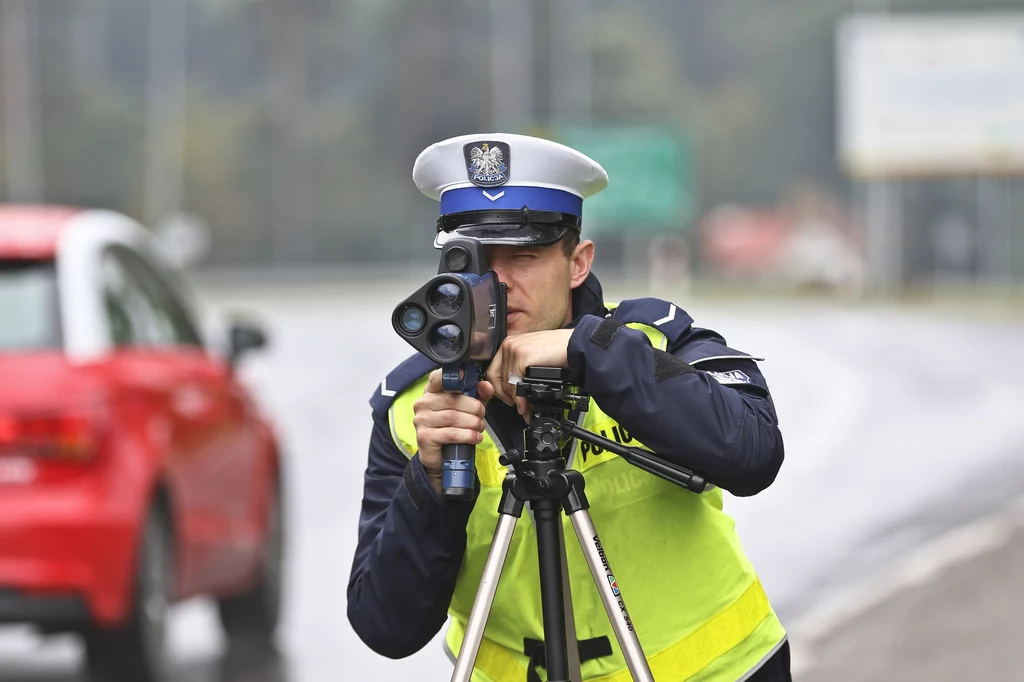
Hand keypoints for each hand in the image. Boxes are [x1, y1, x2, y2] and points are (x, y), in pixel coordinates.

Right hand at [413, 369, 495, 494]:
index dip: (452, 376)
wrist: (441, 458)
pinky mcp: (424, 436)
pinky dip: (467, 435)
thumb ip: (478, 395)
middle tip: (482, 415)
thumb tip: (486, 385)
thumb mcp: (468, 409)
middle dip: (473, 407)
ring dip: (472, 422)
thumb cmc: (453, 428)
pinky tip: (475, 437)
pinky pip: (450, 433)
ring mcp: (421, 420)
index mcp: (431, 392)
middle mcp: (423, 403)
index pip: (438, 378)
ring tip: (479, 427)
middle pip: (452, 399)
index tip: (465, 377)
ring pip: (453, 417)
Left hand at [486, 329, 573, 416]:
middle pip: (494, 377)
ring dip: (515, 399)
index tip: (508, 398)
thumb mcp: (534, 358)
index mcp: (510, 344)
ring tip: (524, 408)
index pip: (494, 370)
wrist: (576, 344)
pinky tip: (526, 403)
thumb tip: (514, 389)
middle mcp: (509, 345)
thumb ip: (521, 369)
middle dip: (504, 395)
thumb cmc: (560, 351)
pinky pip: (514, 382)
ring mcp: (514, 349)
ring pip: (505, 382)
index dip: (499, 388)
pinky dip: (519, 396)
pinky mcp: (522, 355)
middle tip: (516, 405)